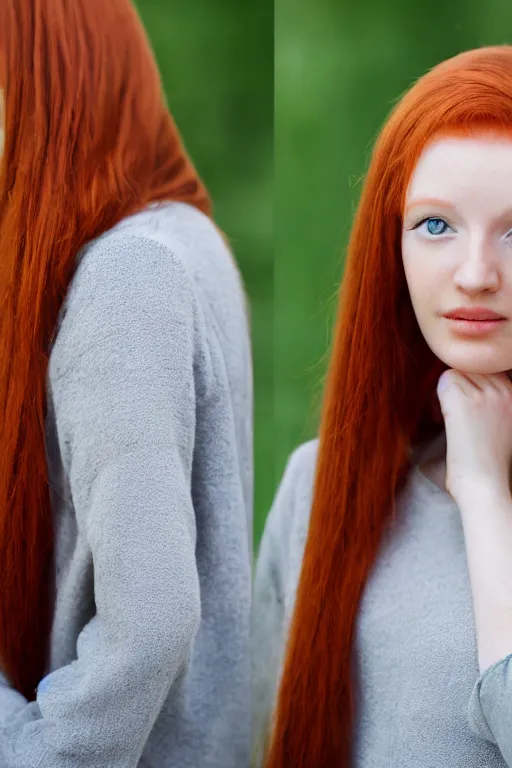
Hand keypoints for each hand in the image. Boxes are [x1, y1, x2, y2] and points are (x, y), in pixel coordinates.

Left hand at [436, 370, 511, 504]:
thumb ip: (493, 403)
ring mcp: (486, 394)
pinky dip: (438, 399)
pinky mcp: (464, 401)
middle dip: (460, 387)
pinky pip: (444, 380)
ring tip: (451, 420)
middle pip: (471, 368)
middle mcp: (505, 390)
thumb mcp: (504, 425)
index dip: (472, 387)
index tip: (468, 413)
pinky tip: (444, 420)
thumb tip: (469, 384)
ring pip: (456, 372)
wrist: (487, 487)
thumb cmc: (491, 465)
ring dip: (448, 393)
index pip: (488, 370)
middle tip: (455, 417)